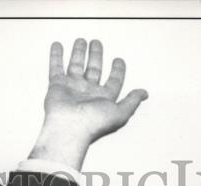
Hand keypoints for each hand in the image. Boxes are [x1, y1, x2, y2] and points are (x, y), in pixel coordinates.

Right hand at [29, 39, 147, 169]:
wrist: (69, 128)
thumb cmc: (93, 123)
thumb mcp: (120, 113)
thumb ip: (132, 102)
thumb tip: (144, 94)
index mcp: (103, 98)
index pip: (113, 81)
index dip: (117, 71)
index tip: (118, 60)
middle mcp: (88, 92)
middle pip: (94, 70)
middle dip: (96, 56)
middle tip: (97, 43)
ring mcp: (72, 88)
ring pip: (76, 66)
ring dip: (79, 53)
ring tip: (81, 41)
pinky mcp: (57, 85)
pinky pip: (56, 67)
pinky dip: (56, 56)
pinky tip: (58, 46)